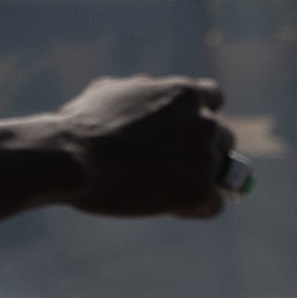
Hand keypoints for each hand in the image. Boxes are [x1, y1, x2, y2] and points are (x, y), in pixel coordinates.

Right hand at [43, 72, 242, 216]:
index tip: (182, 134)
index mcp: (186, 93)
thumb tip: (146, 88)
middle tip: (173, 170)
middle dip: (203, 152)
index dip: (197, 117)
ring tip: (166, 191)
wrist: (72, 158)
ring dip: (201, 182)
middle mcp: (205, 121)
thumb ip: (140, 91)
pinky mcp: (200, 191)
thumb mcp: (113, 92)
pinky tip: (168, 207)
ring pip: (222, 173)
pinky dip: (195, 209)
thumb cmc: (82, 126)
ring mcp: (205, 157)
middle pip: (224, 138)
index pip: (214, 99)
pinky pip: (214, 206)